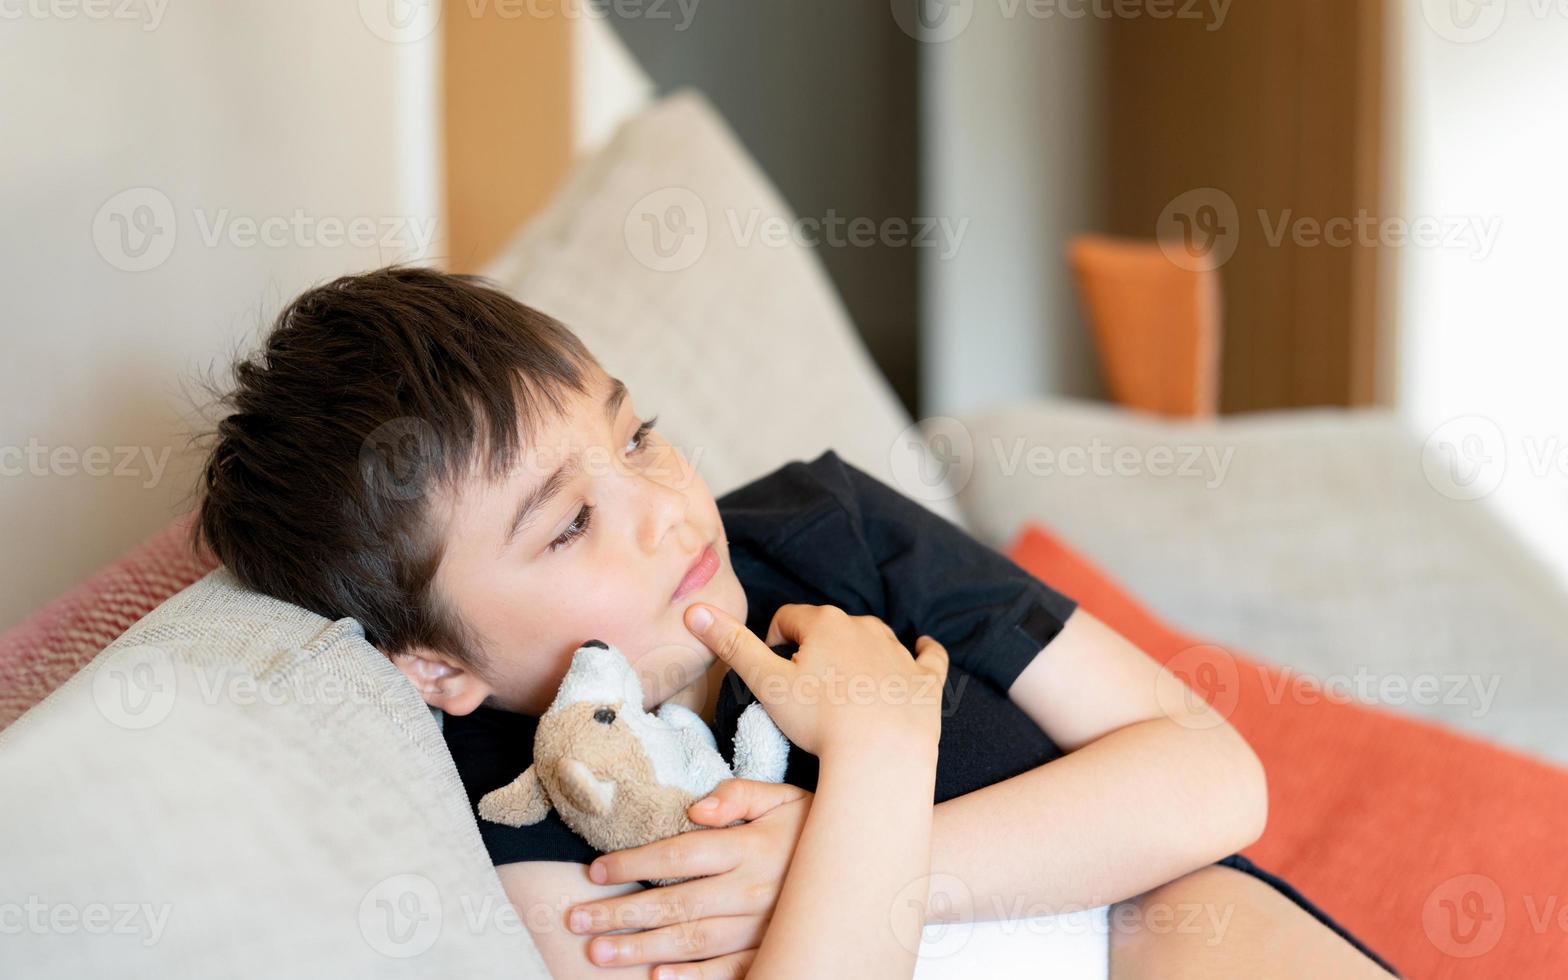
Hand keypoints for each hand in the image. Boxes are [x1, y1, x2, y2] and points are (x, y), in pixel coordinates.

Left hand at [565, 779, 810, 977]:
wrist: (866, 865)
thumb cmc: (815, 827)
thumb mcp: (783, 796)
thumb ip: (739, 795)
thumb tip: (697, 808)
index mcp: (748, 847)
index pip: (679, 854)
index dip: (633, 863)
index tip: (595, 870)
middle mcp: (751, 890)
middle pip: (675, 902)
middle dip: (621, 914)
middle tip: (577, 921)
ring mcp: (762, 927)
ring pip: (692, 941)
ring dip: (642, 949)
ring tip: (600, 953)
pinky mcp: (772, 950)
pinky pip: (729, 970)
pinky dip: (694, 979)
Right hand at [684, 602, 948, 757]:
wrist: (882, 753)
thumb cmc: (819, 719)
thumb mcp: (766, 682)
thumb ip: (731, 644)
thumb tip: (694, 610)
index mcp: (824, 623)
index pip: (788, 618)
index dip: (775, 642)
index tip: (773, 671)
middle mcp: (864, 627)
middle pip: (829, 628)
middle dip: (815, 649)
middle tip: (804, 689)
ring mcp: (899, 653)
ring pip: (872, 641)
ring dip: (858, 655)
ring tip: (844, 691)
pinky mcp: (926, 680)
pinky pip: (929, 657)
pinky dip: (924, 654)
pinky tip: (924, 650)